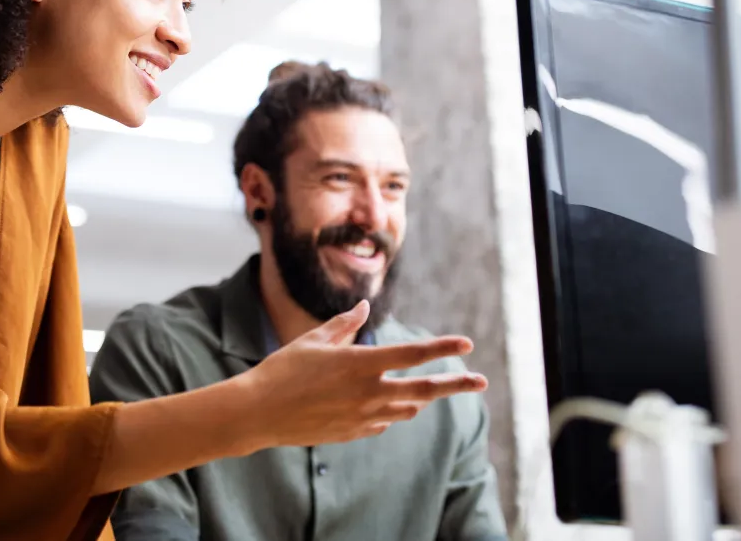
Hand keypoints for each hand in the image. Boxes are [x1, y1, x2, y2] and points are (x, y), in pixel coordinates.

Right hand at [234, 300, 487, 449]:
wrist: (258, 413)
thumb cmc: (282, 369)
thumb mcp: (314, 340)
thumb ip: (345, 325)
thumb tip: (363, 307)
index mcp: (361, 363)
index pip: (414, 354)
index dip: (443, 347)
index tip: (465, 343)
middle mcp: (369, 392)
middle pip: (425, 388)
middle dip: (456, 384)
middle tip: (482, 382)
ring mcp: (363, 417)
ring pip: (407, 408)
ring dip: (420, 398)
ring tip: (429, 391)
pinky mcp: (353, 433)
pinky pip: (382, 422)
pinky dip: (389, 413)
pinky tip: (384, 408)